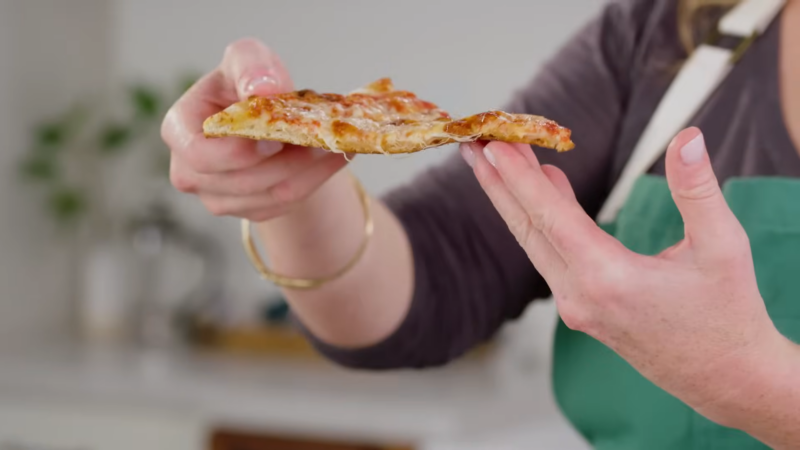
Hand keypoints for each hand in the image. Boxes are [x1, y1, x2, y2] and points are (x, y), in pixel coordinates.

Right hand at [161, 38, 348, 221]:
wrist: (265, 115)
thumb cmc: (247, 83)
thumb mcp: (247, 59)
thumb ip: (250, 66)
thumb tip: (261, 90)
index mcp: (179, 130)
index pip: (199, 155)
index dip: (238, 152)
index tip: (275, 137)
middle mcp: (190, 172)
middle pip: (242, 181)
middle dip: (287, 161)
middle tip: (324, 139)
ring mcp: (219, 197)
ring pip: (271, 196)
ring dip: (309, 170)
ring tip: (334, 143)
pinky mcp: (251, 210)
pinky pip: (287, 204)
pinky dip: (315, 180)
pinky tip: (332, 156)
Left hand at [462, 128, 793, 426]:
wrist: (726, 379)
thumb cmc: (727, 315)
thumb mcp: (722, 248)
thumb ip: (697, 190)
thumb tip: (687, 137)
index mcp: (608, 279)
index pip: (550, 218)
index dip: (519, 178)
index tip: (491, 145)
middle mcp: (580, 295)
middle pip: (527, 229)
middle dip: (498, 183)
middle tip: (472, 143)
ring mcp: (576, 306)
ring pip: (535, 243)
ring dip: (516, 200)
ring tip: (500, 158)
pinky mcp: (581, 310)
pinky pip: (551, 256)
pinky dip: (542, 221)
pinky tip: (547, 190)